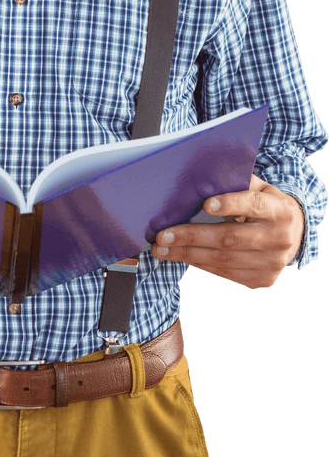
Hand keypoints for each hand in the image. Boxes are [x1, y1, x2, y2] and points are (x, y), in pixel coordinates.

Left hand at [150, 174, 304, 287]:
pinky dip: (200, 264)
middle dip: (192, 237)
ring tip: (162, 249)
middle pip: (230, 238)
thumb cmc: (267, 206)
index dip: (230, 204)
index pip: (254, 205)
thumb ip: (237, 182)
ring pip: (223, 260)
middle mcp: (279, 239)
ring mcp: (272, 263)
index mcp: (280, 210)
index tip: (205, 204)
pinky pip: (225, 273)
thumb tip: (202, 176)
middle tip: (163, 235)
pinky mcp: (262, 279)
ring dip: (187, 255)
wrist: (294, 235)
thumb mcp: (260, 188)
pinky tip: (181, 256)